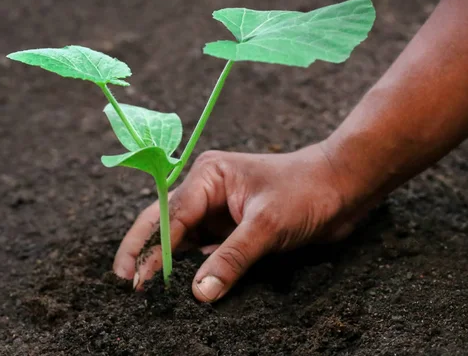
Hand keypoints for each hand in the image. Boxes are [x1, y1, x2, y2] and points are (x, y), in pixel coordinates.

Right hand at [113, 142, 365, 301]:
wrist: (342, 187)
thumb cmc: (305, 192)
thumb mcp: (267, 225)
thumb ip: (232, 258)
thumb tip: (200, 291)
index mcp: (209, 176)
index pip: (171, 215)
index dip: (151, 248)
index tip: (135, 278)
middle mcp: (207, 190)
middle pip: (166, 222)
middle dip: (145, 250)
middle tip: (125, 282)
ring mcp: (219, 210)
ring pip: (183, 237)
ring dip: (166, 260)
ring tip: (145, 289)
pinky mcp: (232, 228)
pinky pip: (204, 248)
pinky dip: (192, 265)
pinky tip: (180, 283)